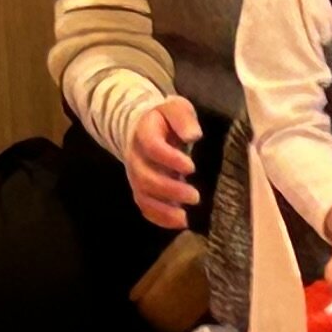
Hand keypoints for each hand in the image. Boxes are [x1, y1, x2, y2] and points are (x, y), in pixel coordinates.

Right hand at [127, 97, 204, 230]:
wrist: (145, 129)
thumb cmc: (166, 120)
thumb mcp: (176, 109)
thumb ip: (183, 118)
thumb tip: (193, 135)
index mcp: (144, 132)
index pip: (151, 146)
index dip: (169, 158)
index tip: (191, 167)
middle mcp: (136, 157)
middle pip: (145, 177)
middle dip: (170, 190)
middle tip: (195, 196)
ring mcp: (136, 176)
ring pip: (143, 196)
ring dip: (164, 210)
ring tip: (185, 217)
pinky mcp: (141, 190)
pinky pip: (145, 207)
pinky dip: (160, 218)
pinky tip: (178, 223)